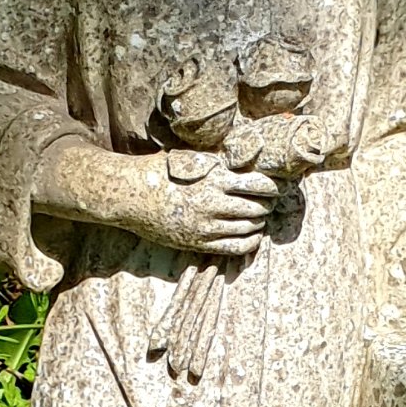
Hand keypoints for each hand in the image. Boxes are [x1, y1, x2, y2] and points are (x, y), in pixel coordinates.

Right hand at [36, 139, 278, 257]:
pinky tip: (253, 236)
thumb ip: (218, 162)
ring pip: (249, 228)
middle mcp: (212, 203)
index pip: (258, 184)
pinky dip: (250, 242)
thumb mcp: (192, 159)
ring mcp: (205, 226)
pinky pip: (234, 248)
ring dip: (260, 222)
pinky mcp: (197, 243)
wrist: (130, 195)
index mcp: (213, 178)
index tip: (275, 186)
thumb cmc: (160, 171)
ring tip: (260, 216)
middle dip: (268, 205)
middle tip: (270, 202)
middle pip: (257, 207)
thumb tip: (246, 158)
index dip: (272, 186)